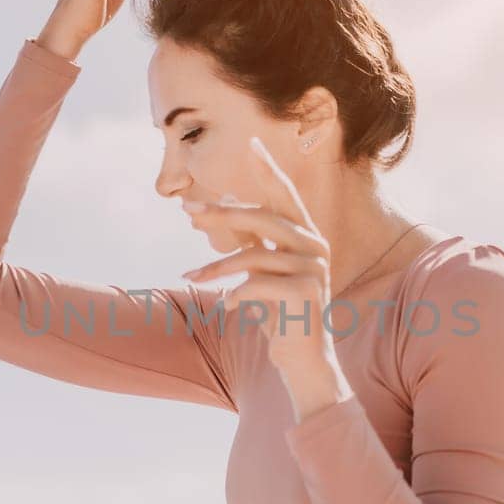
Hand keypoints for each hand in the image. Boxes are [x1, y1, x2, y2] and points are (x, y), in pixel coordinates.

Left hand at [181, 136, 347, 402]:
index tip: (251, 142)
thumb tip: (214, 210)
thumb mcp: (261, 271)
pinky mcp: (306, 293)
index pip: (285, 195)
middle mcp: (314, 246)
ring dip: (216, 267)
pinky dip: (235, 295)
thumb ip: (248, 241)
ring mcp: (313, 269)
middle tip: (188, 210)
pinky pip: (257, 284)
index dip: (268, 169)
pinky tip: (226, 308)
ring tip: (191, 276)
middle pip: (263, 217)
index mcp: (306, 236)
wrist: (303, 361)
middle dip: (222, 213)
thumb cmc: (279, 313)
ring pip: (253, 255)